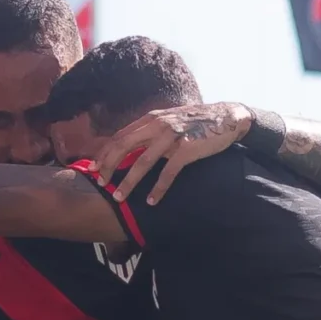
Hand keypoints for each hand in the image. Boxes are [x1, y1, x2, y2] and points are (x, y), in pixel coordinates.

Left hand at [96, 102, 252, 202]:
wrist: (227, 117)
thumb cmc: (197, 122)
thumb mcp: (169, 121)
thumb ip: (151, 131)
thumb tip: (131, 147)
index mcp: (151, 119)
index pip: (120, 136)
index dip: (104, 152)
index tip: (93, 167)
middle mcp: (157, 125)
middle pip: (124, 146)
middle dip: (108, 166)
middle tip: (100, 183)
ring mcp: (172, 137)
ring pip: (142, 162)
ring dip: (128, 181)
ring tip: (119, 197)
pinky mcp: (186, 149)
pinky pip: (167, 172)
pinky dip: (158, 189)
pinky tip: (152, 201)